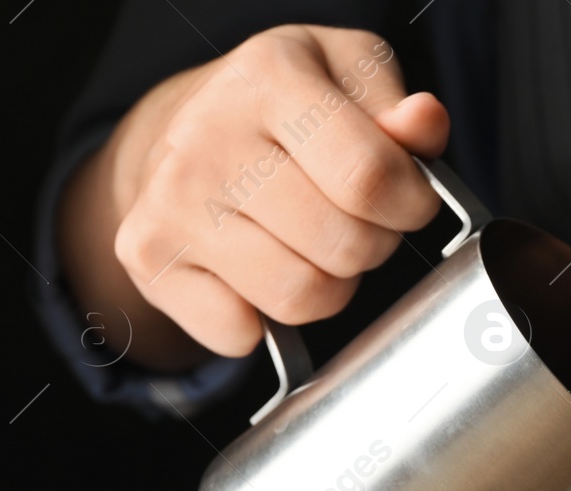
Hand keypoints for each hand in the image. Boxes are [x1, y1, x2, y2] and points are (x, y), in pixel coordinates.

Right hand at [63, 25, 448, 362]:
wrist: (178, 127)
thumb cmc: (282, 108)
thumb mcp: (349, 76)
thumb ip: (399, 109)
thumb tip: (422, 123)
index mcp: (268, 78)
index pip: (370, 177)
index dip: (412, 205)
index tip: (410, 201)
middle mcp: (207, 137)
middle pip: (343, 246)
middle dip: (371, 246)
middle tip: (352, 221)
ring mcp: (170, 202)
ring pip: (300, 297)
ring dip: (328, 287)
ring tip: (311, 245)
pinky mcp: (147, 258)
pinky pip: (242, 334)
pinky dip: (264, 319)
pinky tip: (257, 269)